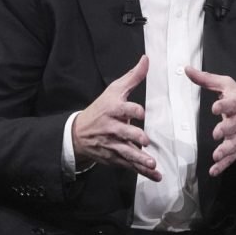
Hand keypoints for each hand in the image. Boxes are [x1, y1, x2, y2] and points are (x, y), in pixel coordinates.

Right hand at [72, 55, 161, 180]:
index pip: (123, 109)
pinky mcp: (115, 157)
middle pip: (123, 132)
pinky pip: (130, 165)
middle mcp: (111, 128)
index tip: (141, 112)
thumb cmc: (101, 108)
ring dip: (139, 159)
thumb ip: (133, 76)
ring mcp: (113, 144)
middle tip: (144, 139)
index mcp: (112, 110)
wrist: (79, 133)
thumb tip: (146, 59)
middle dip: (133, 136)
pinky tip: (156, 175)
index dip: (133, 110)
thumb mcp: (114, 90)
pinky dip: (143, 172)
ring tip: (151, 163)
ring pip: (127, 152)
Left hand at [184, 66, 235, 176]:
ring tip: (217, 154)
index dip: (224, 106)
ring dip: (225, 150)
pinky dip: (222, 166)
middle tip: (217, 132)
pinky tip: (214, 170)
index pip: (232, 104)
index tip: (215, 108)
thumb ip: (207, 80)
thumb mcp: (228, 87)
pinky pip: (230, 159)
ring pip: (233, 145)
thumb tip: (187, 70)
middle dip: (225, 130)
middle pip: (233, 126)